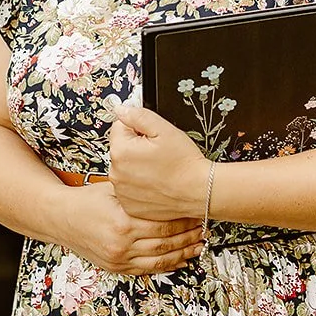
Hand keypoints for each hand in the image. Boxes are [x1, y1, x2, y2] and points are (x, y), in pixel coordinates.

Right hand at [57, 181, 202, 274]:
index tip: (197, 214)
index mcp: (123, 222)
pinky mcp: (116, 267)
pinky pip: (146, 270)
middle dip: (188, 238)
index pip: (164, 225)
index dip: (184, 221)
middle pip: (165, 244)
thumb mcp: (112, 190)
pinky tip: (179, 261)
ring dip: (182, 255)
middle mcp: (122, 244)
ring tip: (198, 247)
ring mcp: (119, 258)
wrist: (61, 218)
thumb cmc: (87, 200)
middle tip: (204, 230)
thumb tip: (167, 186)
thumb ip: (138, 193)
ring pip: (159, 261)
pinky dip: (165, 266)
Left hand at [108, 104, 209, 221]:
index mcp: (121, 151)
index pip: (119, 127)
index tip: (151, 137)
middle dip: (136, 147)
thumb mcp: (164, 129)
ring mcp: (122, 191)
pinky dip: (140, 185)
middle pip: (121, 148)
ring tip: (159, 169)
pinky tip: (155, 183)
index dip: (138, 129)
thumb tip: (121, 110)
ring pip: (125, 168)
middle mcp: (116, 173)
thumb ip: (138, 115)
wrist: (199, 191)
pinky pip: (129, 187)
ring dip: (137, 166)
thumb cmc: (185, 163)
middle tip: (158, 154)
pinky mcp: (129, 205)